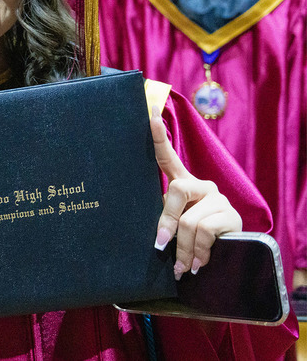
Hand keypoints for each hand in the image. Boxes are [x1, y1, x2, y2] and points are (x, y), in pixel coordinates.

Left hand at [150, 112, 241, 278]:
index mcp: (183, 184)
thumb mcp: (174, 225)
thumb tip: (154, 237)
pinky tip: (198, 264)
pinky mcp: (230, 214)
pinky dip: (198, 252)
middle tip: (160, 245)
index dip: (158, 137)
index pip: (167, 157)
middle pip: (176, 191)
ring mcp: (217, 198)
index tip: (149, 114)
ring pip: (189, 220)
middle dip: (166, 222)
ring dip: (183, 248)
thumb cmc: (191, 239)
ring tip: (182, 266)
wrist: (226, 256)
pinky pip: (205, 231)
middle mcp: (202, 185)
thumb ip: (163, 220)